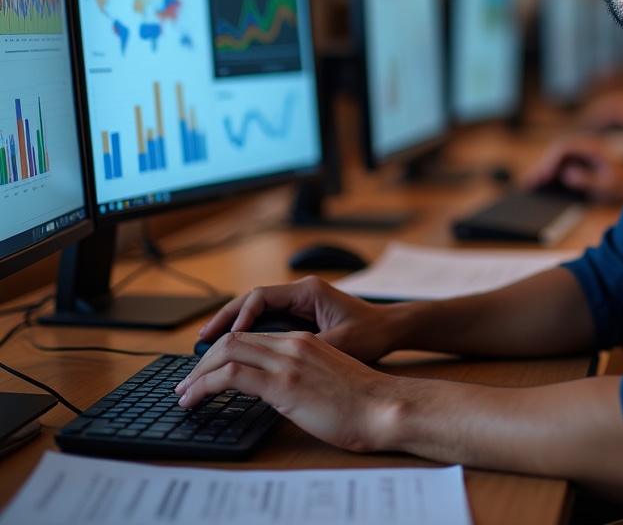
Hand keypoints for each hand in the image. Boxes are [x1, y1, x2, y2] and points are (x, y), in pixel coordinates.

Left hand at [175, 330, 394, 451]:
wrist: (382, 407)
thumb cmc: (362, 402)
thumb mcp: (327, 379)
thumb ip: (302, 376)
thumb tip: (279, 393)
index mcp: (304, 341)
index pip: (252, 335)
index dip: (223, 350)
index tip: (207, 370)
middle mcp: (293, 344)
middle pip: (234, 338)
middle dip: (203, 360)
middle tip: (187, 383)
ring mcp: (288, 362)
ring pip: (228, 351)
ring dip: (198, 373)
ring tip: (184, 394)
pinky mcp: (284, 384)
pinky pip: (231, 375)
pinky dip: (204, 385)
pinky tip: (194, 399)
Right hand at [196, 275, 400, 363]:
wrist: (393, 330)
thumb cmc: (372, 332)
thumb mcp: (341, 341)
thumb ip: (309, 347)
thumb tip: (275, 359)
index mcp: (307, 292)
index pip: (260, 297)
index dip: (238, 317)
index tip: (224, 338)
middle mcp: (300, 294)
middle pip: (251, 301)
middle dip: (225, 319)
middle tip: (201, 340)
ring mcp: (300, 305)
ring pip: (257, 312)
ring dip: (234, 327)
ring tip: (209, 347)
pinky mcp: (302, 318)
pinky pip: (267, 322)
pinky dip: (249, 334)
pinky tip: (236, 352)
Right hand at [519, 134, 622, 203]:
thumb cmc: (620, 184)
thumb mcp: (606, 185)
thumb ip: (587, 180)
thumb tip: (566, 174)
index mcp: (591, 147)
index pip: (564, 148)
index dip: (551, 161)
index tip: (544, 176)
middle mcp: (582, 147)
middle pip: (555, 151)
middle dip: (543, 166)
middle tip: (531, 183)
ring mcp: (578, 154)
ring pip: (554, 158)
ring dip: (543, 170)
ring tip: (529, 187)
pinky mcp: (576, 162)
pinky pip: (558, 165)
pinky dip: (549, 174)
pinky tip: (539, 187)